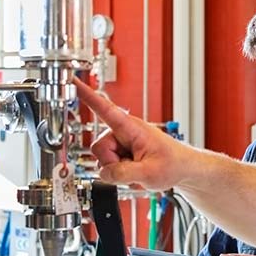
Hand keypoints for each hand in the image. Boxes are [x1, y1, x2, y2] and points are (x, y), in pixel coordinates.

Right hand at [74, 77, 190, 189]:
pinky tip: (134, 172)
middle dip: (112, 164)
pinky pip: (109, 166)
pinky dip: (120, 173)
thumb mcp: (149, 173)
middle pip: (99, 148)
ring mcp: (122, 142)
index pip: (105, 109)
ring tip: (137, 170)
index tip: (73, 82)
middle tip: (133, 169)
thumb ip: (123, 173)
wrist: (182, 168)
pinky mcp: (122, 151)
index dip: (87, 96)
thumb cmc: (172, 164)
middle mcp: (123, 131)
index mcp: (131, 128)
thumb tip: (103, 173)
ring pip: (103, 159)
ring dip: (118, 170)